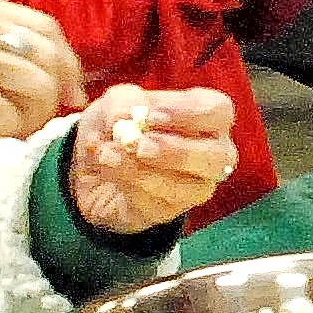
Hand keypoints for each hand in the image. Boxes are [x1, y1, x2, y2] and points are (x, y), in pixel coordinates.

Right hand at [0, 0, 84, 189]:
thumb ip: (1, 53)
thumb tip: (69, 83)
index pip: (45, 26)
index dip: (67, 64)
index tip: (72, 93)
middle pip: (49, 57)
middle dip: (51, 97)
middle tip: (30, 120)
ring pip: (38, 91)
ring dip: (24, 121)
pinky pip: (11, 120)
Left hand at [63, 84, 240, 233]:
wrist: (93, 166)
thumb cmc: (119, 126)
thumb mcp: (114, 103)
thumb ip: (121, 102)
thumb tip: (125, 115)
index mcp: (206, 117)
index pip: (218, 111)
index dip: (190, 113)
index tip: (151, 116)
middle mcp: (211, 153)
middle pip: (218, 157)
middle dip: (178, 152)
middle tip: (139, 145)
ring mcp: (195, 186)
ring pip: (188, 187)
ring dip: (143, 171)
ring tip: (107, 154)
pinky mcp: (170, 210)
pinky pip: (158, 204)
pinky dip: (128, 184)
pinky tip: (108, 168)